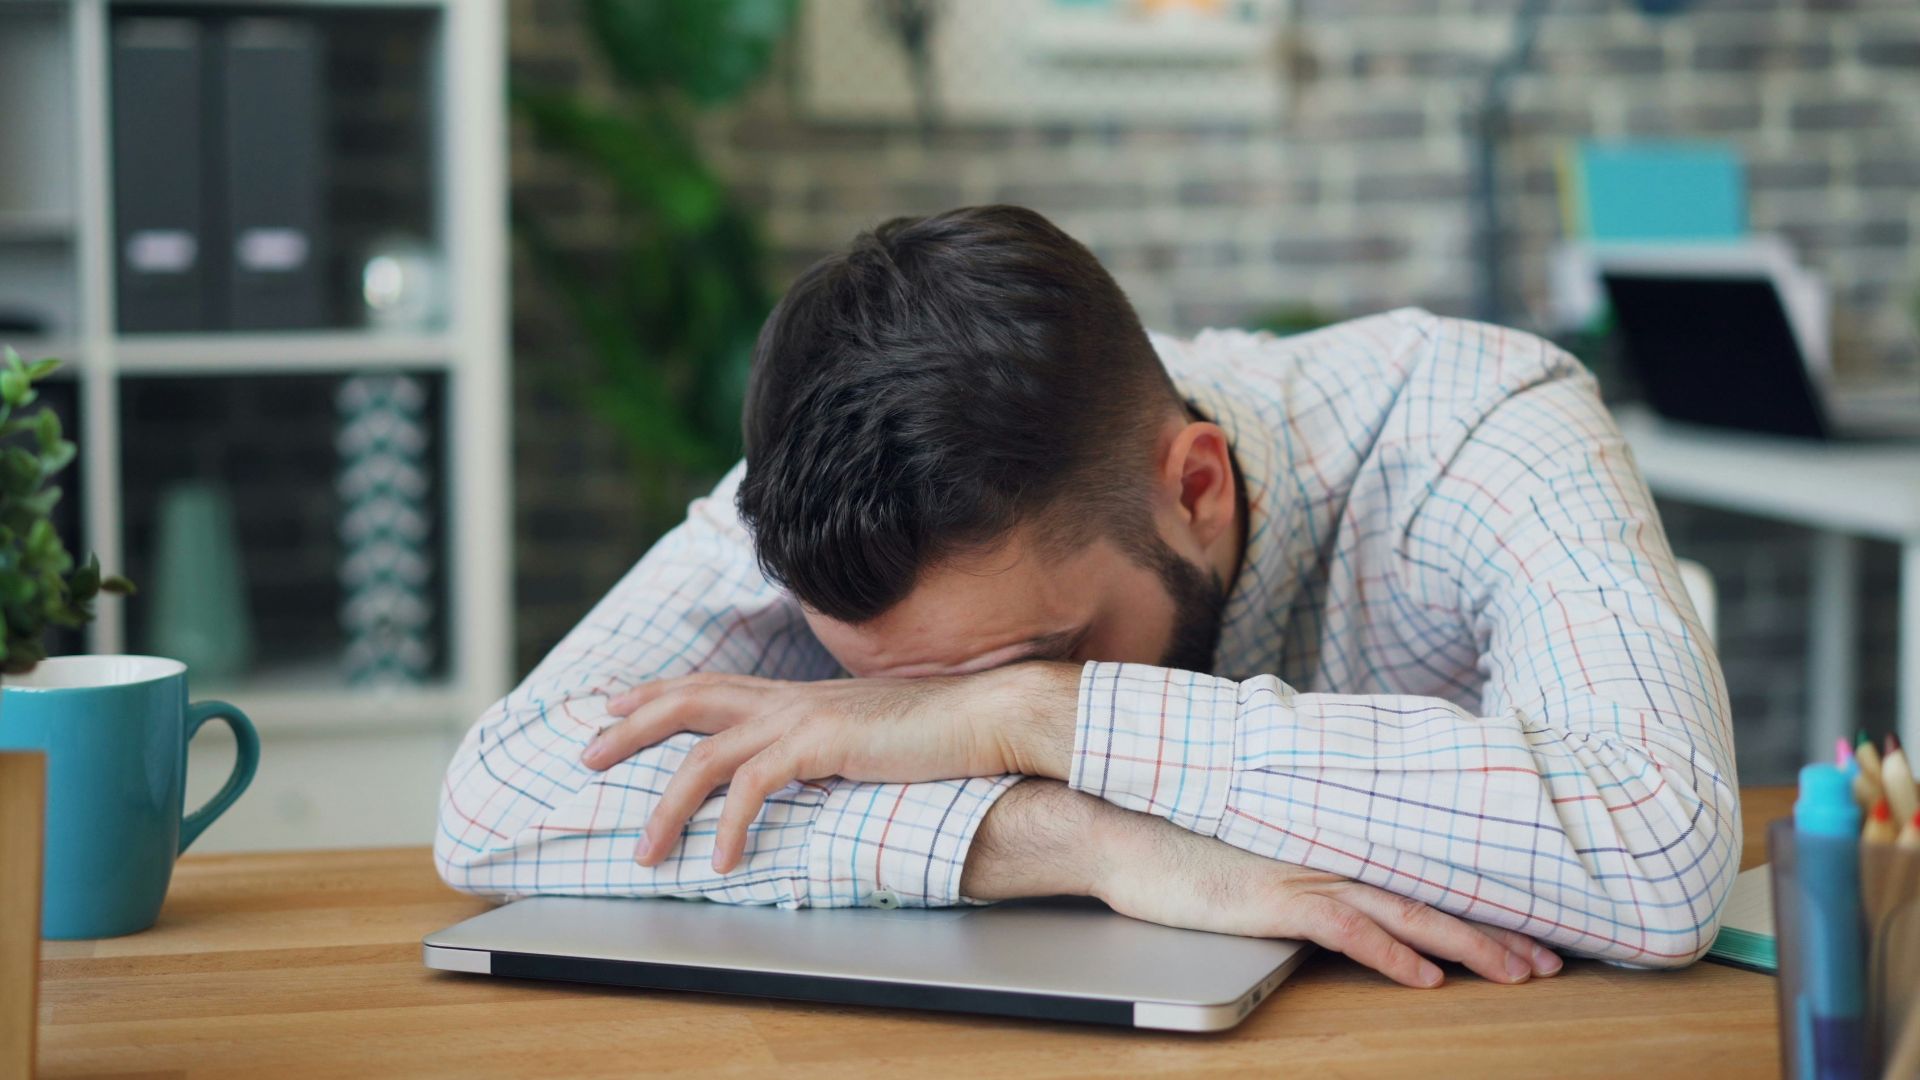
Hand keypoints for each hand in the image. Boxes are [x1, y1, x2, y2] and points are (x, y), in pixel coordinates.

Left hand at [581, 663, 1079, 871]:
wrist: (985, 717)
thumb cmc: (938, 731)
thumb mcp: (867, 734)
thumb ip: (829, 744)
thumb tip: (809, 767)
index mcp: (799, 695)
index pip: (712, 684)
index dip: (657, 694)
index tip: (613, 707)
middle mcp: (791, 698)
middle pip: (689, 700)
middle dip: (631, 727)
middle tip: (586, 754)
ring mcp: (802, 717)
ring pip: (705, 754)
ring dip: (668, 805)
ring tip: (647, 851)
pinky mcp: (821, 745)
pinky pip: (753, 787)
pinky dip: (730, 826)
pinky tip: (723, 860)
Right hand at [962, 781, 1561, 989]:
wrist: (1120, 825)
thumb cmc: (1177, 837)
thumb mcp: (1252, 845)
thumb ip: (1298, 854)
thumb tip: (1333, 877)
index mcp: (1328, 841)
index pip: (1418, 876)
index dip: (1478, 903)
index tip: (1528, 927)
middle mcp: (1329, 854)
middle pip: (1431, 895)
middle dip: (1498, 931)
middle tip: (1553, 960)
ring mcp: (1304, 873)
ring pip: (1407, 911)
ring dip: (1469, 945)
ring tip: (1521, 971)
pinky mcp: (1274, 898)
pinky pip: (1347, 929)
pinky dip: (1391, 953)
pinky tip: (1426, 978)